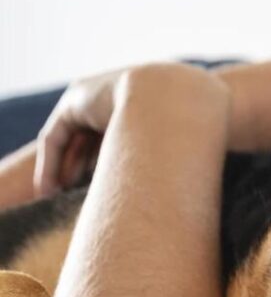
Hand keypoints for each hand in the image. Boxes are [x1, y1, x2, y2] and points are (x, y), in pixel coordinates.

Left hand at [33, 63, 226, 197]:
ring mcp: (94, 96)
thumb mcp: (183, 150)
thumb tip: (180, 200)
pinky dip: (52, 162)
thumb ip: (174, 164)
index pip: (112, 138)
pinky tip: (50, 188)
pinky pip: (58, 135)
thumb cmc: (194, 129)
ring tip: (54, 198)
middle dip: (76, 169)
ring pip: (69, 138)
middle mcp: (114, 97)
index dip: (103, 166)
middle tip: (69, 199)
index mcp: (140, 106)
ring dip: (59, 170)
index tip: (102, 195)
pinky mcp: (78, 100)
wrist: (181, 98)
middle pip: (86, 138)